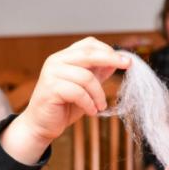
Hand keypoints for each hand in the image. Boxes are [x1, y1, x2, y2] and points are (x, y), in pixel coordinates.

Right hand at [2, 38, 130, 163]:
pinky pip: (78, 92)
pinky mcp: (50, 88)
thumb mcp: (85, 88)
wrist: (41, 125)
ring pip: (86, 77)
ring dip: (99, 94)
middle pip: (88, 54)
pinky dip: (89, 103)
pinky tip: (91, 111)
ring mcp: (52, 73)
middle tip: (127, 66)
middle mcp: (56, 61)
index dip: (108, 50)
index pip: (88, 44)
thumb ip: (96, 74)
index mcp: (64, 57)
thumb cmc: (64, 107)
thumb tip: (115, 63)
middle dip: (110, 59)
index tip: (126, 60)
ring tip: (100, 106)